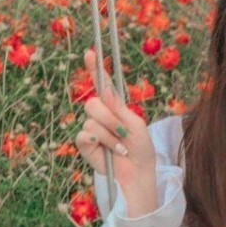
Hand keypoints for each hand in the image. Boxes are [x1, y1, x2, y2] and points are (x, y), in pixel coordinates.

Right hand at [76, 48, 155, 188]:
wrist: (139, 173)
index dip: (95, 68)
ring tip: (122, 147)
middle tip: (123, 132)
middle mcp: (100, 115)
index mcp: (114, 107)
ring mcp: (91, 129)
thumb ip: (119, 108)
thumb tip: (105, 91)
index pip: (102, 84)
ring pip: (91, 120)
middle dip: (109, 117)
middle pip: (93, 103)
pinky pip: (85, 134)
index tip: (90, 53)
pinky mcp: (85, 144)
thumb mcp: (135, 124)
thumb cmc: (141, 149)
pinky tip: (112, 151)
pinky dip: (101, 142)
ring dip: (110, 134)